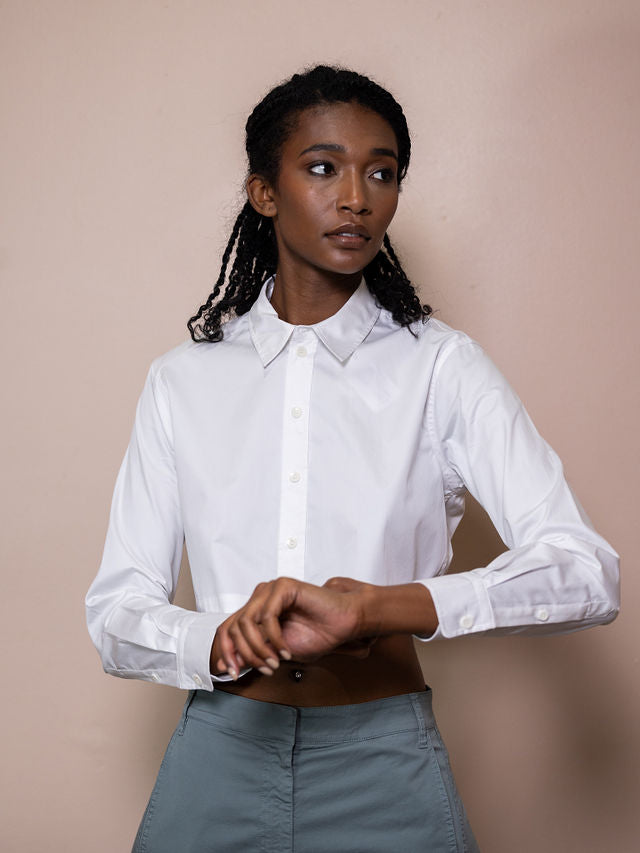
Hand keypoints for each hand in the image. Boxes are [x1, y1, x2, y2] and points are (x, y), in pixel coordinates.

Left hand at [210, 576, 369, 678]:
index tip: (231, 673)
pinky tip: (285, 651)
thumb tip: (229, 665)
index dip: (225, 651)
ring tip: (274, 663)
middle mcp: (260, 598)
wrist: (344, 624)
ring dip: (259, 649)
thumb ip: (254, 654)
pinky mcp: (283, 586)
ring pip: (246, 623)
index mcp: (256, 610)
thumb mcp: (277, 652)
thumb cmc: (317, 635)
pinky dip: (274, 639)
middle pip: (233, 627)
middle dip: (244, 654)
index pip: (227, 628)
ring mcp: (270, 590)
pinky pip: (267, 616)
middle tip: (263, 669)